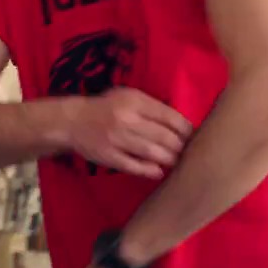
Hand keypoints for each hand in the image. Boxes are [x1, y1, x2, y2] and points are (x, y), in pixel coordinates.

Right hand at [65, 88, 194, 178]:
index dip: (187, 130)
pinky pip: (134, 166)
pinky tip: (158, 171)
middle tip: (187, 152)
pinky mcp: (108, 156)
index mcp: (135, 101)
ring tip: (175, 161)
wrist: (73, 121)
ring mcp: (117, 139)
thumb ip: (152, 106)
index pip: (170, 117)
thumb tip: (182, 123)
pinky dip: (149, 170)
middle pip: (164, 137)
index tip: (194, 137)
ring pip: (152, 152)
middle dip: (181, 147)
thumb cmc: (107, 107)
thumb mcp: (129, 96)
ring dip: (169, 159)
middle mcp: (126, 119)